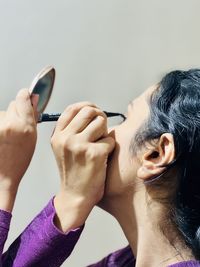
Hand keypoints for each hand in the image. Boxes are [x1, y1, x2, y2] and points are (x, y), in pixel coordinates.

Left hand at [0, 89, 36, 210]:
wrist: (2, 175)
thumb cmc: (18, 161)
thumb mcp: (32, 138)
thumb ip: (32, 118)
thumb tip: (32, 101)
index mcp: (24, 126)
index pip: (23, 97)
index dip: (25, 95)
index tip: (27, 95)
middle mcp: (9, 124)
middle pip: (13, 104)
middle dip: (17, 110)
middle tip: (19, 122)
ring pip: (4, 112)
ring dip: (7, 119)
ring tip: (8, 134)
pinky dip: (1, 125)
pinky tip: (2, 136)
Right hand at [51, 102, 114, 231]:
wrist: (75, 196)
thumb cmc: (73, 171)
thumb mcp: (63, 148)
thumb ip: (71, 130)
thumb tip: (90, 110)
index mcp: (57, 135)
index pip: (73, 108)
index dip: (87, 106)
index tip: (95, 112)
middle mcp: (66, 138)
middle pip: (89, 111)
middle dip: (100, 116)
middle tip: (102, 128)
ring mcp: (79, 145)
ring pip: (100, 122)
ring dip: (105, 132)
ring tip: (100, 145)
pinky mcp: (94, 153)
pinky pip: (110, 139)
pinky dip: (110, 147)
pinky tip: (103, 157)